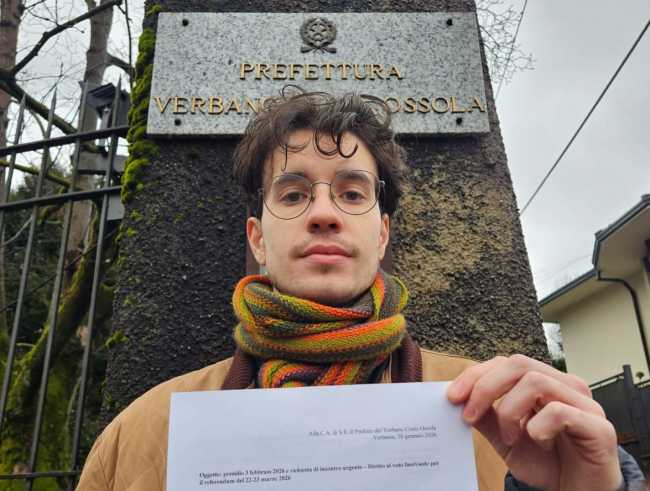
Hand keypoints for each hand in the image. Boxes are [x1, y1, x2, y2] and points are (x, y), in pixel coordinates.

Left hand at [447, 354, 622, 490]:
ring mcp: (584, 404)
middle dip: (485, 387)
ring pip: (535, 382)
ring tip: (509, 437)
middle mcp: (565, 386)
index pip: (506, 363)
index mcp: (544, 383)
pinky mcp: (599, 427)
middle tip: (469, 414)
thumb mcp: (505, 439)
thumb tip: (458, 399)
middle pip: (519, 364)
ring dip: (510, 410)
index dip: (476, 375)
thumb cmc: (547, 463)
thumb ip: (486, 417)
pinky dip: (538, 426)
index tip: (452, 397)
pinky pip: (560, 412)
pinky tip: (538, 441)